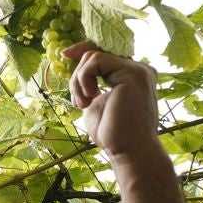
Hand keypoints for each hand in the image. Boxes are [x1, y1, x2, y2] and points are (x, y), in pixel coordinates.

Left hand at [63, 42, 164, 164]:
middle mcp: (138, 69)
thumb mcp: (96, 103)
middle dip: (77, 75)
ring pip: (92, 56)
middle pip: (96, 52)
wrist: (129, 152)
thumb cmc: (113, 134)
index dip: (82, 50)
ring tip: (83, 103)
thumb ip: (91, 85)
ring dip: (78, 81)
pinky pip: (95, 60)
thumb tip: (77, 73)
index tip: (63, 55)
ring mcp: (137, 70)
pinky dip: (83, 79)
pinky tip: (89, 99)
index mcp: (131, 75)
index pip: (104, 52)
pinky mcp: (132, 73)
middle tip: (79, 102)